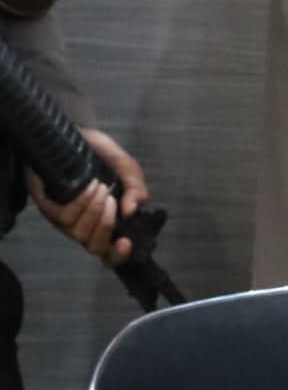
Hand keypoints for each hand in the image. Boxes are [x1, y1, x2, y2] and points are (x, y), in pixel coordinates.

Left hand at [27, 128, 149, 267]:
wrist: (74, 134)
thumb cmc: (101, 155)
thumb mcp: (127, 169)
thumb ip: (137, 190)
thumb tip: (132, 211)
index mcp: (106, 223)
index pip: (111, 255)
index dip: (119, 256)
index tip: (126, 242)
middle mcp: (85, 227)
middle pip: (95, 248)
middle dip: (106, 226)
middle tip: (112, 200)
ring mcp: (65, 220)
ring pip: (79, 233)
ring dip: (94, 211)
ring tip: (101, 187)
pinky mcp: (48, 208)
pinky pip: (64, 217)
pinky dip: (80, 204)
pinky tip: (87, 188)